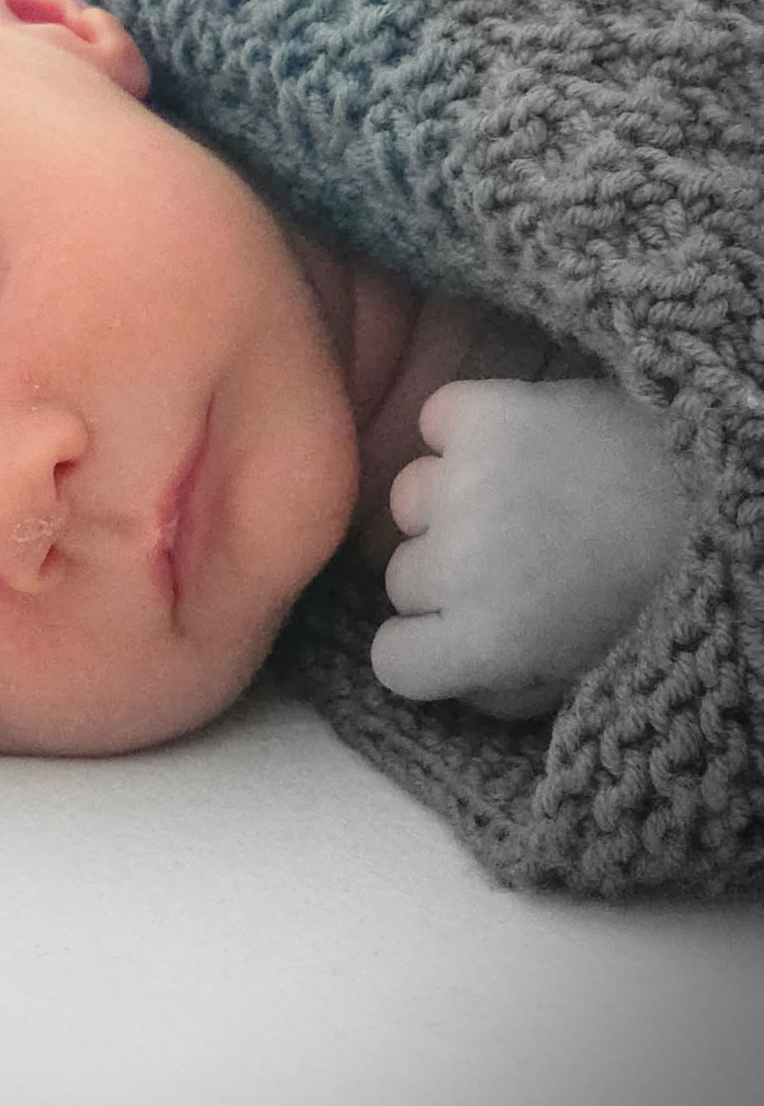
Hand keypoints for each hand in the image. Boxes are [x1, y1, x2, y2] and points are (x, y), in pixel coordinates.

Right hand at [370, 379, 694, 719]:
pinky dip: (461, 429)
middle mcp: (462, 563)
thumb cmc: (650, 591)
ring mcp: (467, 480)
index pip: (390, 662)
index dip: (427, 650)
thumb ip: (503, 692)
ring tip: (517, 499)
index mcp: (487, 641)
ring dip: (450, 503)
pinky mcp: (485, 413)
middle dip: (448, 578)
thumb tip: (450, 674)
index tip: (459, 633)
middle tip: (513, 562)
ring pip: (408, 500)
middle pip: (400, 579)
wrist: (715, 497)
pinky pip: (435, 420)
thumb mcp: (579, 676)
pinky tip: (508, 447)